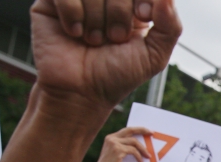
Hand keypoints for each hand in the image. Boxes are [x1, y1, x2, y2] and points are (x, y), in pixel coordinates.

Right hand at [30, 0, 180, 107]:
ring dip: (96, 17)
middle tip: (115, 38)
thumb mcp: (154, 55)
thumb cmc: (116, 76)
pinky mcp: (50, 3)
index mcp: (132, 6)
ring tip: (93, 41)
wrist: (81, 93)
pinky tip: (74, 33)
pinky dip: (73, 13)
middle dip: (119, 11)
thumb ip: (170, 25)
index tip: (143, 16)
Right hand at [96, 126, 150, 161]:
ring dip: (143, 150)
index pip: (127, 130)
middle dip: (142, 130)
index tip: (148, 131)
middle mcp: (112, 138)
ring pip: (134, 142)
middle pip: (131, 130)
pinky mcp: (118, 150)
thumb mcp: (116, 152)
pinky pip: (133, 151)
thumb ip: (124, 146)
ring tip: (148, 156)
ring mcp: (114, 143)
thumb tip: (139, 145)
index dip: (138, 129)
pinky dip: (139, 156)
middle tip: (151, 134)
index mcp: (111, 137)